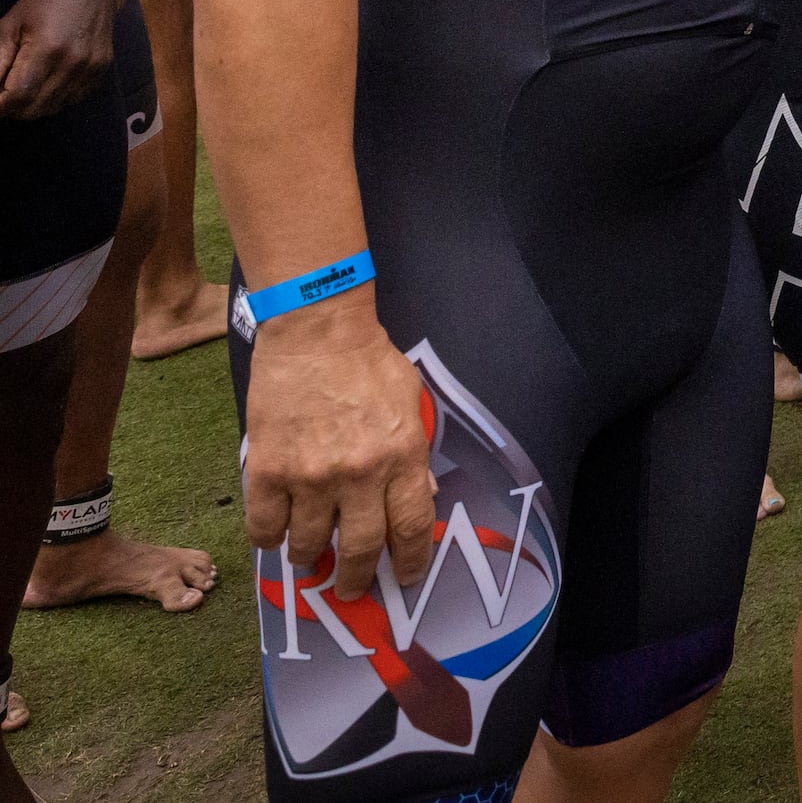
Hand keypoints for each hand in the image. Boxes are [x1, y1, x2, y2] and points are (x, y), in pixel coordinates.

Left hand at [0, 0, 120, 118]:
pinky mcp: (101, 70)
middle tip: (4, 97)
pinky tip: (47, 85)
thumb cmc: (44, 0)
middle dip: (14, 109)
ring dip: (34, 107)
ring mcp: (90, 69)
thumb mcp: (10, 25)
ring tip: (23, 91)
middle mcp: (72, 64)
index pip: (18, 96)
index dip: (1, 106)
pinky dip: (55, 100)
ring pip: (55, 107)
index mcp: (46, 49)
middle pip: (36, 108)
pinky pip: (73, 99)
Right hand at [241, 298, 437, 597]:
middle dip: (358, 578)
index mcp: (402, 458)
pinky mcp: (267, 469)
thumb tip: (418, 498)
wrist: (316, 332)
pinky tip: (275, 537)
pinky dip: (269, 540)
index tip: (404, 576)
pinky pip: (263, 526)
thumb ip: (414, 455)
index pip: (411, 528)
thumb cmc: (369, 363)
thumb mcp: (411, 405)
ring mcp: (310, 476)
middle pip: (361, 548)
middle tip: (354, 588)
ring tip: (311, 560)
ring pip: (308, 544)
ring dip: (311, 559)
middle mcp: (359, 475)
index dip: (410, 560)